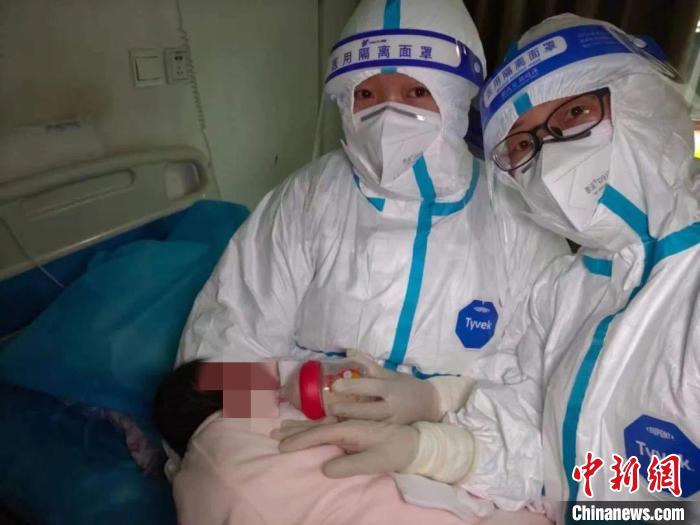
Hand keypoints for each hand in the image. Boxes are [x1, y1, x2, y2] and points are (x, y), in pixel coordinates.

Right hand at [272, 419, 418, 477]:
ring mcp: (350, 422)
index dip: (299, 441)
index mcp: (350, 429)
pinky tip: (309, 424)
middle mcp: (347, 422)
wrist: (415, 440)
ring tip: (283, 425)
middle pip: (315, 425)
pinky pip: (328, 422)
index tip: (282, 447)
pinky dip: (315, 423)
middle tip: (273, 433)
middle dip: (294, 429)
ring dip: (301, 424)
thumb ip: (350, 465)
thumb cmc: (396, 451)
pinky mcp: (354, 424)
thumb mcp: (375, 462)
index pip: (318, 434)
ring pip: (320, 422)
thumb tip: (325, 469)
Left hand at [327, 350, 440, 423]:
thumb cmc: (407, 386)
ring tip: (332, 418)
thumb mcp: (389, 374)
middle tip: (329, 407)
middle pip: (365, 410)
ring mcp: (391, 422)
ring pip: (368, 424)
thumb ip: (368, 364)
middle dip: (346, 409)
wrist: (431, 405)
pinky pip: (373, 431)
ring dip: (350, 421)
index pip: (369, 386)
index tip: (335, 385)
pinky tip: (346, 428)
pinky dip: (359, 429)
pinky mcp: (392, 433)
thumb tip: (348, 352)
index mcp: (390, 388)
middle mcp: (391, 407)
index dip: (351, 386)